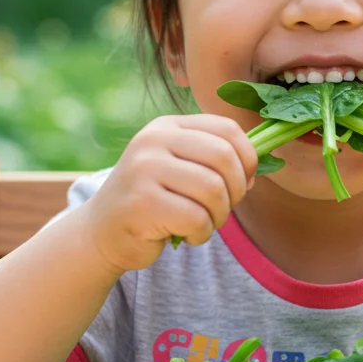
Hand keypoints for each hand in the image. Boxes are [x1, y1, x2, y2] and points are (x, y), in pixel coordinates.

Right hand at [82, 114, 256, 273]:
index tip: (246, 181)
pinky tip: (188, 235)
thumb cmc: (153, 201)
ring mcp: (144, 170)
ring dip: (219, 216)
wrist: (101, 232)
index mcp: (167, 126)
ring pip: (213, 190)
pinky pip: (196, 218)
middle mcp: (153, 141)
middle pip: (224, 157)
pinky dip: (202, 233)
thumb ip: (213, 159)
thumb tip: (260, 163)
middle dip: (236, 189)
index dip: (248, 157)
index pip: (227, 129)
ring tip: (205, 223)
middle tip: (225, 207)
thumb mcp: (179, 167)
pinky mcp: (141, 203)